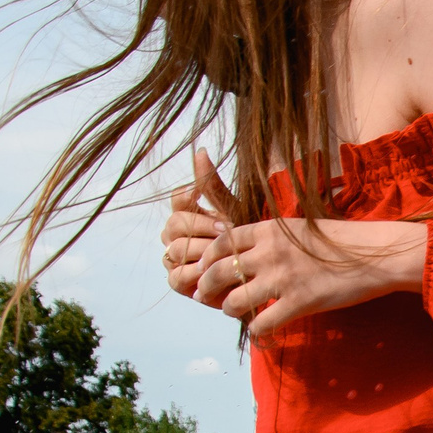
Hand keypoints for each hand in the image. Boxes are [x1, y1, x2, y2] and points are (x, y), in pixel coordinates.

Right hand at [162, 149, 244, 299]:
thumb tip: (200, 151)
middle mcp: (176, 234)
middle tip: (225, 230)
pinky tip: (213, 271)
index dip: (189, 196)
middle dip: (202, 226)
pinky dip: (195, 273)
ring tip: (224, 252)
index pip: (178, 199)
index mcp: (188, 213)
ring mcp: (174, 258)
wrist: (257, 275)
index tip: (207, 200)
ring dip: (203, 249)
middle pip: (175, 223)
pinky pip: (177, 275)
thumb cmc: (245, 241)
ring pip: (176, 248)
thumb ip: (214, 187)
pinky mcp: (178, 282)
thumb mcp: (234, 212)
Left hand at [189, 212, 429, 338]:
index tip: (204, 268)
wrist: (374, 255)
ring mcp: (282, 279)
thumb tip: (250, 253)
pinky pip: (263, 323)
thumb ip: (272, 238)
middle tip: (204, 296)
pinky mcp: (298, 303)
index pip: (222, 242)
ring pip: (234, 301)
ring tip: (234, 312)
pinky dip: (257, 331)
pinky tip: (261, 332)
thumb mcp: (299, 229)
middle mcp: (269, 253)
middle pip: (220, 271)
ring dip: (228, 310)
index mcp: (269, 230)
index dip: (207, 258)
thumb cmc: (341, 240)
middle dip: (206, 287)